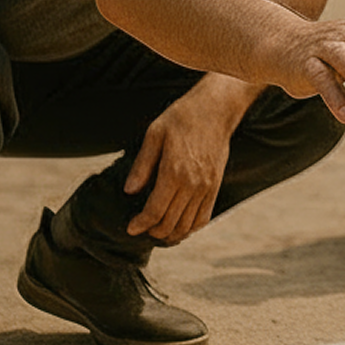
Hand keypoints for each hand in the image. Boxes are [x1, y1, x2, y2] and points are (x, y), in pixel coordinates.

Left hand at [124, 75, 246, 243]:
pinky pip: (204, 217)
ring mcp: (207, 187)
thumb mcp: (154, 135)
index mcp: (174, 172)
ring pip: (188, 224)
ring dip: (171, 234)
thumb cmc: (182, 118)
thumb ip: (142, 165)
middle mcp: (193, 184)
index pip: (155, 211)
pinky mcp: (215, 185)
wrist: (216, 110)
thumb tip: (129, 191)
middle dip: (153, 231)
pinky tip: (180, 226)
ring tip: (158, 231)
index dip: (140, 224)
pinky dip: (191, 227)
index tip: (130, 228)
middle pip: (170, 222)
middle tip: (142, 228)